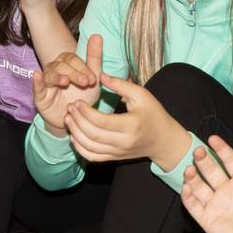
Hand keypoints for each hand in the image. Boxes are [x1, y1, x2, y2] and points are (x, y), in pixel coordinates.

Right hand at [33, 34, 102, 134]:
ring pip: (50, 74)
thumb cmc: (83, 96)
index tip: (93, 79)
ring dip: (57, 77)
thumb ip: (94, 57)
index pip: (73, 60)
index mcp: (67, 63)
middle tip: (86, 82)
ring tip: (65, 81)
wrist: (74, 118)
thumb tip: (97, 34)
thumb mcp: (93, 79)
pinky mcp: (39, 95)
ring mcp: (46, 82)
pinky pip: (36, 86)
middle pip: (62, 66)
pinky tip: (37, 75)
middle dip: (74, 74)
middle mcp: (55, 69)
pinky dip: (37, 81)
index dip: (83, 68)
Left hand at [64, 72, 189, 166]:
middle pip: (93, 135)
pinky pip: (93, 157)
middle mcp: (124, 142)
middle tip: (70, 107)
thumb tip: (100, 75)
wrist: (163, 140)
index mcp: (131, 125)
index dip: (85, 112)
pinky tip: (74, 135)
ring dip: (75, 133)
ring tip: (68, 118)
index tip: (77, 101)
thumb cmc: (153, 113)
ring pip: (90, 148)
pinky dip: (80, 148)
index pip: (101, 121)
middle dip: (77, 120)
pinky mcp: (114, 158)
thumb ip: (120, 84)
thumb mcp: (141, 95)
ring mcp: (118, 152)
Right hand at [181, 136, 232, 232]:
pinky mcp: (206, 218)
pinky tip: (187, 187)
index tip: (212, 139)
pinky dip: (187, 195)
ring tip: (190, 169)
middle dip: (203, 160)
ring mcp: (215, 204)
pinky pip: (192, 204)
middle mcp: (227, 191)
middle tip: (198, 151)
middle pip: (211, 170)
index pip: (229, 161)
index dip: (221, 149)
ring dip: (192, 176)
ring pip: (198, 185)